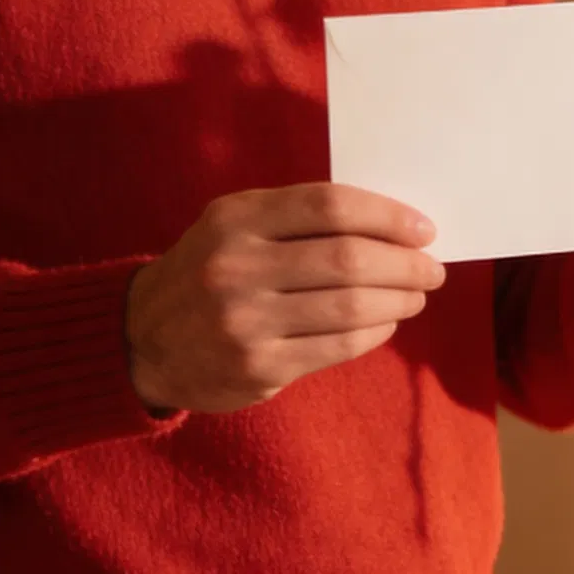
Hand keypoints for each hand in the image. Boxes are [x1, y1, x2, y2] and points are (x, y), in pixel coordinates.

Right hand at [126, 183, 442, 415]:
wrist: (143, 339)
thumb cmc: (209, 272)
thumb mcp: (235, 227)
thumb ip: (298, 220)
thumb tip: (392, 226)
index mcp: (236, 219)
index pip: (330, 206)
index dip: (387, 216)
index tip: (422, 229)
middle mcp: (236, 267)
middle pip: (348, 259)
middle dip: (405, 264)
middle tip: (430, 269)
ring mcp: (245, 321)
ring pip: (350, 307)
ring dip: (398, 300)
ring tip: (414, 296)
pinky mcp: (257, 366)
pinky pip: (338, 346)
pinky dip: (375, 332)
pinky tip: (384, 323)